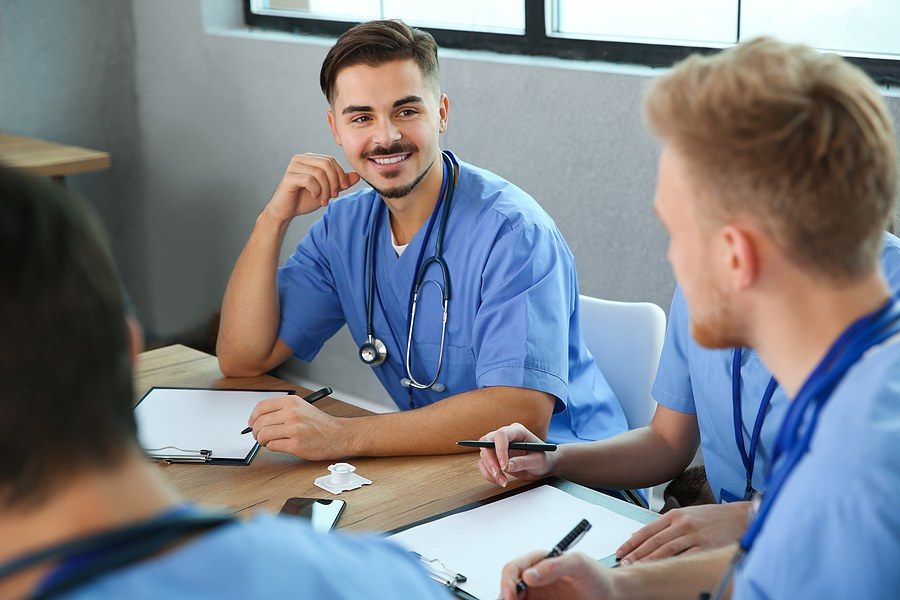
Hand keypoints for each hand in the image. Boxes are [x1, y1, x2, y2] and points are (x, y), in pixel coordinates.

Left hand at [247, 394, 342, 459]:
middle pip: (260, 422)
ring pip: (264, 435)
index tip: (252, 423)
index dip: (253, 417)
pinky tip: (280, 445)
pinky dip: (272, 447)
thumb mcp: (301, 408)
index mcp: (292, 402)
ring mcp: (294, 429)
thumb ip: (281, 410)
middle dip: (256, 431)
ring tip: (269, 441)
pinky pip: (273, 446)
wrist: (338, 435)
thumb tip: (258, 419)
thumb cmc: (319, 424)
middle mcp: (292, 413)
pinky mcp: (296, 444)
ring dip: (262, 441)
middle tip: (259, 436)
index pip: (261, 407)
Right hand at [264, 154, 360, 224]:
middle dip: (334, 181)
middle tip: (334, 196)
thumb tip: (357, 175)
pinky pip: (309, 180)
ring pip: (319, 172)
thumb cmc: (304, 199)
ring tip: (324, 200)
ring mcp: (294, 166)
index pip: (331, 160)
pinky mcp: (289, 177)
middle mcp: (301, 159)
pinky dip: (316, 190)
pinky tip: (315, 197)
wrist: (286, 211)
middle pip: (327, 164)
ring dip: (326, 189)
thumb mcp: (327, 190)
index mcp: (310, 158)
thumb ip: (341, 182)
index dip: (340, 174)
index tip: (343, 188)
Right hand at [477, 423, 556, 486]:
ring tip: (503, 482)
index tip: (504, 465)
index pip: (502, 435)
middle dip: (490, 460)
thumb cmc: (544, 459)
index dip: (500, 449)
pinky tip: (499, 481)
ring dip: (490, 470)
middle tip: (498, 473)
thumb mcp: (538, 461)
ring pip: (484, 454)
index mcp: (517, 431)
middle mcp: (506, 436)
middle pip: (487, 442)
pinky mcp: (494, 457)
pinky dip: (488, 474)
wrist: (543, 466)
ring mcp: (498, 446)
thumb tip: (508, 466)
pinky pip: (484, 464)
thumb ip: (523, 462)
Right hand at [499, 551, 614, 599]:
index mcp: (538, 561)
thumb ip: (555, 566)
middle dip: (507, 597)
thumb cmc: (597, 575)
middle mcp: (534, 578)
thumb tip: (529, 574)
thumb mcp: (579, 564)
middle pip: (509, 588)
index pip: (513, 569)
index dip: (508, 583)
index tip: (512, 596)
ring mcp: (537, 594)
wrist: (610, 594)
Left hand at [616, 502, 750, 563]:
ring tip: (637, 568)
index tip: (620, 551)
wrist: (739, 517)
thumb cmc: (712, 517)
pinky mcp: (706, 547)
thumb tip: (641, 534)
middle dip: (636, 553)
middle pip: (653, 541)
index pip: (647, 530)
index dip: (631, 542)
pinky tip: (662, 571)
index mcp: (675, 515)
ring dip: (649, 560)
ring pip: (666, 550)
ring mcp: (694, 536)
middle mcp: (682, 524)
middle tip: (624, 563)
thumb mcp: (686, 514)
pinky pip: (685, 558)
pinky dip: (671, 564)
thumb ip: (665, 524)